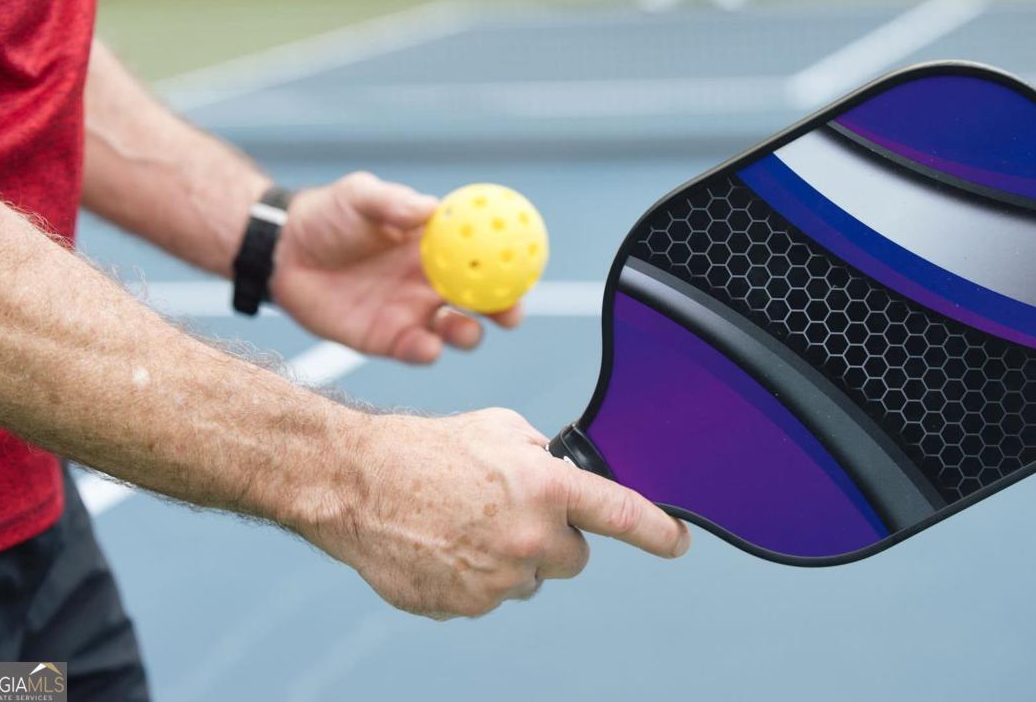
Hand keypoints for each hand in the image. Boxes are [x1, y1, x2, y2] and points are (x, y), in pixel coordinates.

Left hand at [270, 172, 521, 363]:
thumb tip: (431, 207)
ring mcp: (412, 312)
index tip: (526, 266)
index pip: (484, 255)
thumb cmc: (326, 215)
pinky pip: (418, 351)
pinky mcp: (388, 340)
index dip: (510, 261)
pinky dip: (428, 352)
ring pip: (456, 331)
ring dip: (467, 334)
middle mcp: (431, 281)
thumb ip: (393, 202)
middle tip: (511, 313)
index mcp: (435, 246)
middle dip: (503, 309)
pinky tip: (425, 346)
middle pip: (482, 299)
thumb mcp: (358, 196)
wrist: (282, 252)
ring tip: (461, 329)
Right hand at [289, 408, 690, 618]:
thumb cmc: (425, 448)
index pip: (623, 515)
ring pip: (527, 579)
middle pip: (573, 557)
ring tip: (463, 522)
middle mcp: (528, 539)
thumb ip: (545, 457)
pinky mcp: (463, 607)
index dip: (659, 531)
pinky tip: (443, 544)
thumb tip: (567, 476)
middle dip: (552, 539)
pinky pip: (487, 597)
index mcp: (545, 488)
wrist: (356, 483)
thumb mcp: (499, 428)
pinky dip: (473, 576)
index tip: (678, 541)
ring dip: (509, 558)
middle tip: (510, 511)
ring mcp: (496, 581)